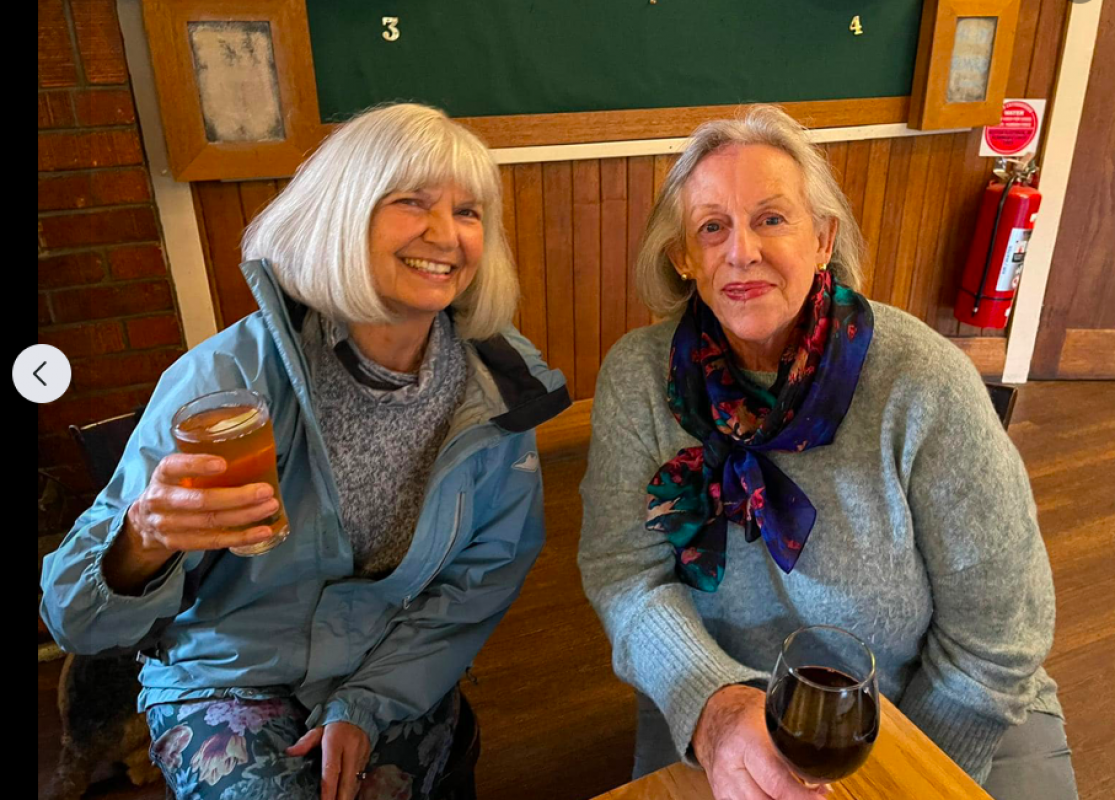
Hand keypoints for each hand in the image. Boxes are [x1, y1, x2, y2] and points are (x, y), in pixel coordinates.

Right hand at [103, 454, 278, 592]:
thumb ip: (203, 463)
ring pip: (210, 522)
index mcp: (163, 474)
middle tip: (265, 490)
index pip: (175, 466)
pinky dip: (241, 537)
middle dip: (237, 497)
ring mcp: (168, 525)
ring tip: (270, 506)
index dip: (197, 465)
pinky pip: (214, 541)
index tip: (223, 463)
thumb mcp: (179, 471)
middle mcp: (161, 500)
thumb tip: (254, 453)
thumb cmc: (176, 488)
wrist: (145, 522)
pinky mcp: (178, 543)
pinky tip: (263, 532)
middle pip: (201, 500)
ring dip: (245, 516)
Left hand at [287, 721, 372, 799]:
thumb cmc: (333, 726)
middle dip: (341, 797)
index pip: (331, 769)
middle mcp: (351, 749)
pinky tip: (347, 795)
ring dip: (348, 795)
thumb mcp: (318, 730)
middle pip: (346, 780)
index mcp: (336, 742)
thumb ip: (305, 742)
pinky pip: (360, 777)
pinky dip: (353, 788)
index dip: (328, 788)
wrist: (357, 714)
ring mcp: (361, 755)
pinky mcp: (367, 758)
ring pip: (355, 781)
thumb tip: (289, 752)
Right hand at [693, 685, 829, 799]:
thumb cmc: (746, 714)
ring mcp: (723, 786)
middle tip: (816, 797)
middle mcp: (729, 768)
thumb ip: (792, 749)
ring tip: (798, 795)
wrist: (713, 718)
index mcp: (745, 742)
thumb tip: (821, 781)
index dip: (803, 796)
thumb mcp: (772, 721)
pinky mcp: (721, 797)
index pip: (776, 782)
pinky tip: (780, 797)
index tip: (821, 797)